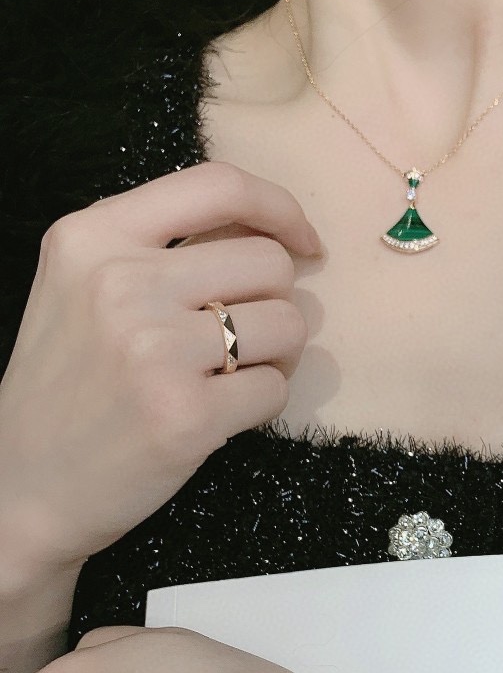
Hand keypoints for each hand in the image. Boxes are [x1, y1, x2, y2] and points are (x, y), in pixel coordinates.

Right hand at [0, 161, 321, 577]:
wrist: (21, 486)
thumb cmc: (67, 387)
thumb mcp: (82, 289)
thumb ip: (157, 250)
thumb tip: (268, 233)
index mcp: (92, 236)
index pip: (219, 185)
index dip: (281, 209)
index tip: (304, 243)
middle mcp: (122, 282)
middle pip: (270, 263)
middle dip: (276, 303)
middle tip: (246, 339)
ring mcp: (155, 350)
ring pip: (288, 325)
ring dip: (276, 356)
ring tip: (228, 378)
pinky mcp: (187, 415)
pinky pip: (276, 389)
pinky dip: (262, 405)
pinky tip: (218, 416)